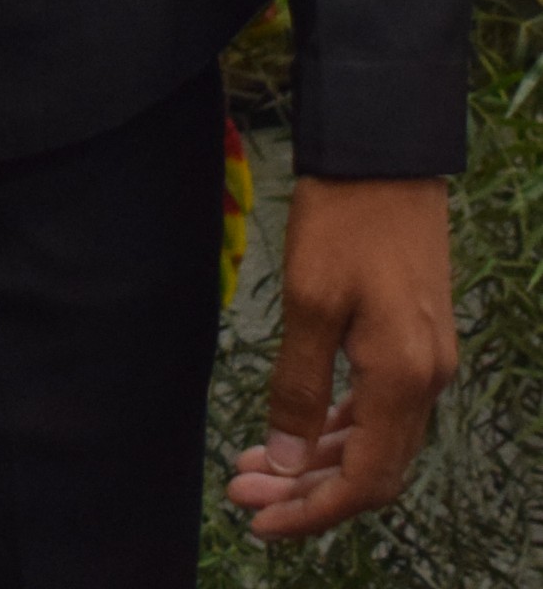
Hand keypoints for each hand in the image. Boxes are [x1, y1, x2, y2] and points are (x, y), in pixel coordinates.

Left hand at [227, 179, 452, 541]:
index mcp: (405, 378)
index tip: (260, 521)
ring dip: (317, 458)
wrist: (384, 150)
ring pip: (375, 438)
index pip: (365, 482)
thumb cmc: (345, 217)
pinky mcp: (416, 336)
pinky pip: (381, 406)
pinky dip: (338, 425)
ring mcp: (427, 358)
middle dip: (307, 489)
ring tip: (256, 462)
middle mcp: (428, 379)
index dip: (313, 511)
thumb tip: (285, 461)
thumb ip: (300, 388)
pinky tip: (298, 424)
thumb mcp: (311, 301)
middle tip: (243, 490)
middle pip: (371, 468)